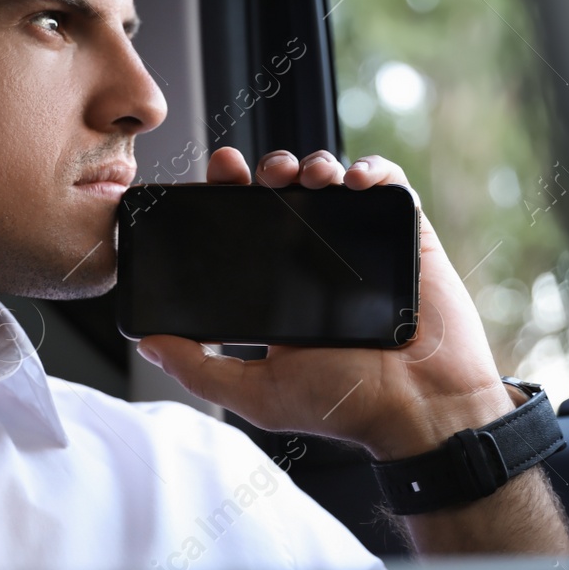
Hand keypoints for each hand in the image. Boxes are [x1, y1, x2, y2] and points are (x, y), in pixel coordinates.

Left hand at [134, 146, 516, 460]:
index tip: (220, 171)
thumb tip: (148, 341)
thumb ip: (199, 369)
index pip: (245, 224)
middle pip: (286, 192)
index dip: (230, 192)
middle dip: (272, 168)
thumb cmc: (345, 403)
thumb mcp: (257, 392)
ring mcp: (361, 244)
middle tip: (268, 173)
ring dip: (315, 163)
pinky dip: (370, 169)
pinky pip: (387, 185)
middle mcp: (317, 259)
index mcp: (280, 286)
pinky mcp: (406, 235)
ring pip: (331, 181)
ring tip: (310, 174)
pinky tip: (354, 180)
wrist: (420, 405)